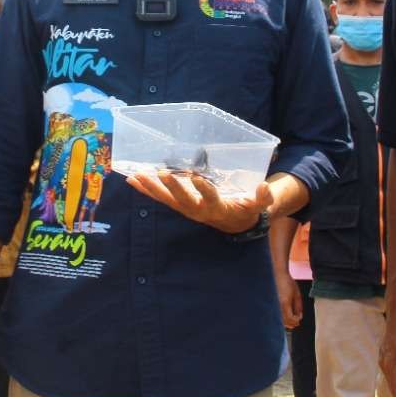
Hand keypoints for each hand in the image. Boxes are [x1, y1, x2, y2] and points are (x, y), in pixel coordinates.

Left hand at [126, 170, 272, 233]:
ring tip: (136, 175)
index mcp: (217, 208)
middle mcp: (198, 209)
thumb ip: (262, 198)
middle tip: (162, 173)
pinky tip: (132, 179)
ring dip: (151, 188)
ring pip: (166, 199)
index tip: (197, 178)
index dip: (204, 189)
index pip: (211, 198)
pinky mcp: (177, 205)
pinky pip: (159, 198)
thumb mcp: (257, 206)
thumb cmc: (244, 209)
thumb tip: (263, 187)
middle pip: (183, 199)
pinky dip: (146, 189)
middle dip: (172, 187)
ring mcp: (185, 208)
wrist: (232, 222)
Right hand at [275, 272, 302, 329]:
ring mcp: (272, 305)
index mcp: (284, 304)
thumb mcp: (296, 294)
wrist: (276, 273)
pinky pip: (274, 315)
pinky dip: (279, 318)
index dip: (296, 320)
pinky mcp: (269, 304)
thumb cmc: (287, 281)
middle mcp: (276, 306)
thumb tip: (299, 316)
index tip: (299, 317)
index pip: (291, 319)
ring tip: (290, 317)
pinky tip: (283, 314)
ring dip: (285, 322)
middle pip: (284, 322)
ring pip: (278, 320)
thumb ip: (298, 306)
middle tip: (296, 320)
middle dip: (292, 323)